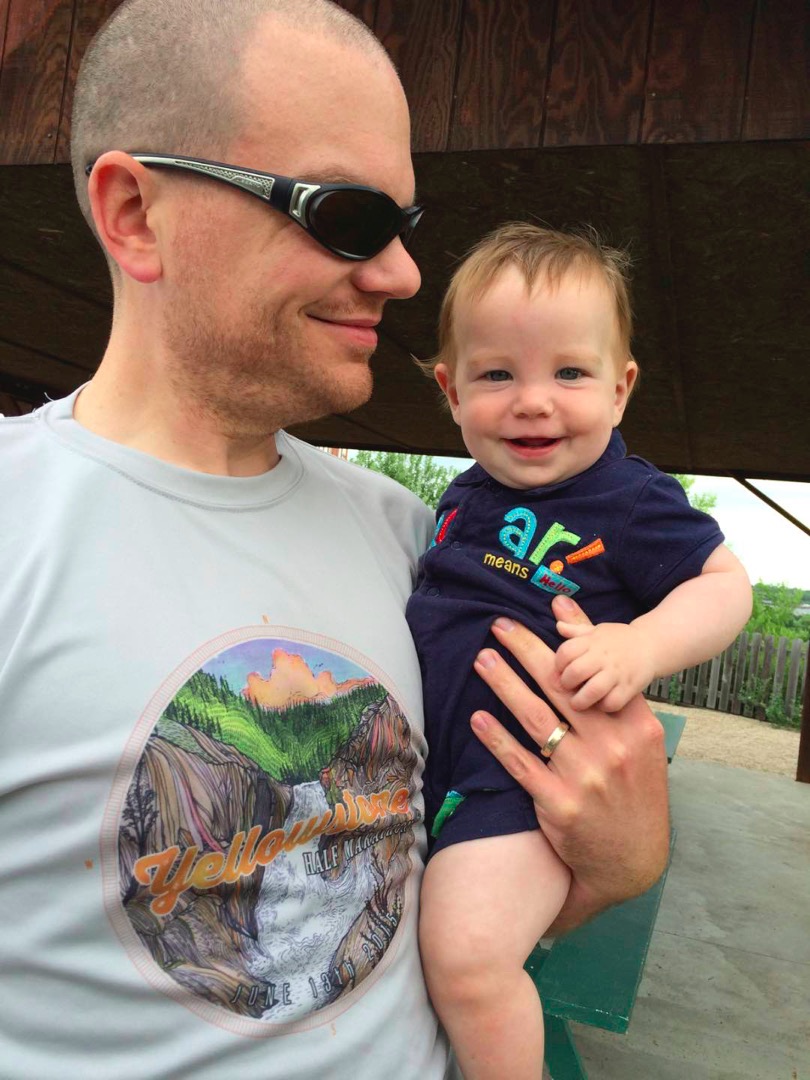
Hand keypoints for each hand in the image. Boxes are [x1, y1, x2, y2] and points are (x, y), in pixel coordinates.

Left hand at [470, 596, 669, 933]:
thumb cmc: (634, 790)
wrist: (634, 861)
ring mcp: (586, 777)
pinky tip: (478, 717)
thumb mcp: (640, 741)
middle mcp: (613, 748)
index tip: (535, 614)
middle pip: (563, 687)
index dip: (564, 641)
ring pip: (537, 719)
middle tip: (498, 626)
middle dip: (527, 651)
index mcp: (637, 727)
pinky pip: (521, 764)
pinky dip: (497, 739)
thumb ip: (615, 694)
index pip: (598, 672)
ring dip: (506, 684)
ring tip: (482, 660)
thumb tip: (589, 650)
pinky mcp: (558, 805)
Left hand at [555, 619, 657, 711]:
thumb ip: (575, 629)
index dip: (558, 664)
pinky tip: (599, 704)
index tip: (560, 670)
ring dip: (580, 700)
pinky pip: (612, 702)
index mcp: (593, 641)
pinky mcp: (630, 688)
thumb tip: (558, 625)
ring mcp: (617, 673)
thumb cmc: (618, 639)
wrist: (650, 645)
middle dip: (566, 683)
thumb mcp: (597, 630)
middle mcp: (604, 656)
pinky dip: (602, 707)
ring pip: (592, 690)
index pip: (566, 652)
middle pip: (576, 672)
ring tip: (577, 703)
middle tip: (568, 687)